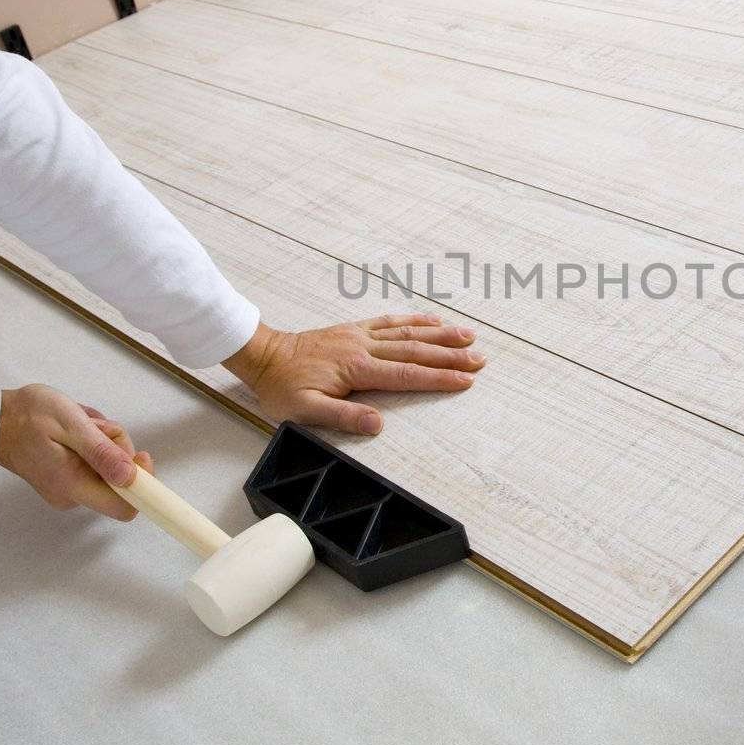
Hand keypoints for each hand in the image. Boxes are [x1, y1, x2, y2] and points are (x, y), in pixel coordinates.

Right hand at [0, 384, 153, 520]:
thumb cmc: (27, 415)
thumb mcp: (71, 424)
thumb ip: (101, 453)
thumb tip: (130, 477)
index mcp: (73, 485)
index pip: (125, 506)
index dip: (142, 484)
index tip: (140, 455)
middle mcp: (72, 495)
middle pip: (120, 480)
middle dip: (115, 447)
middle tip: (93, 426)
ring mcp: (68, 488)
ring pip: (108, 466)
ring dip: (102, 440)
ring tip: (78, 424)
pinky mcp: (66, 478)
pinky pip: (94, 463)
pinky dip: (92, 443)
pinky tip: (74, 429)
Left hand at [222, 315, 484, 435]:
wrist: (263, 356)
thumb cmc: (282, 387)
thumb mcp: (305, 411)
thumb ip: (343, 417)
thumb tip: (378, 424)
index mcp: (356, 368)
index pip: (406, 375)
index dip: (438, 378)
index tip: (465, 380)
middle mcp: (364, 347)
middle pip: (415, 351)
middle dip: (450, 356)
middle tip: (480, 359)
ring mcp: (360, 335)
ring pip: (408, 333)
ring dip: (440, 335)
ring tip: (468, 336)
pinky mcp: (355, 329)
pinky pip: (391, 322)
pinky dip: (414, 320)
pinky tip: (433, 321)